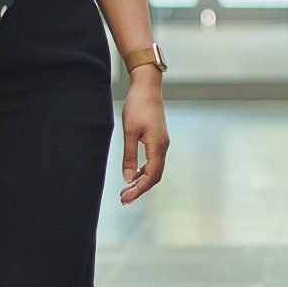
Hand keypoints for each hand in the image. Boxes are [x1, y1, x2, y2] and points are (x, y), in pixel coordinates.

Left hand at [119, 71, 168, 203]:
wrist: (147, 88)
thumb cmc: (138, 106)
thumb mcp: (129, 132)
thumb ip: (129, 155)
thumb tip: (128, 177)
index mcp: (158, 147)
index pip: (151, 176)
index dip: (139, 189)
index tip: (126, 198)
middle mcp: (163, 147)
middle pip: (155, 176)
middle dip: (140, 189)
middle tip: (124, 198)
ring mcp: (162, 143)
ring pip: (154, 169)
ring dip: (141, 181)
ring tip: (126, 189)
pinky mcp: (158, 139)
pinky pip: (153, 161)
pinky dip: (144, 171)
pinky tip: (133, 174)